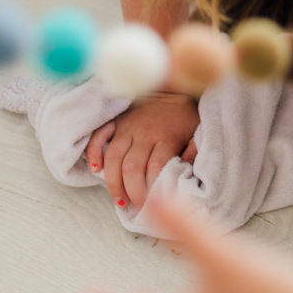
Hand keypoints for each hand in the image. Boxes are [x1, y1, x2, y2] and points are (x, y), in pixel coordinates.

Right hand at [85, 93, 200, 208]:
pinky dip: (94, 153)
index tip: (153, 204)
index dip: (151, 189)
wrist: (174, 85)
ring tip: (119, 200)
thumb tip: (183, 170)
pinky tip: (96, 171)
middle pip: (132, 167)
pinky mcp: (117, 121)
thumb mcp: (198, 130)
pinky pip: (100, 136)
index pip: (155, 168)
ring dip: (113, 181)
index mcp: (166, 136)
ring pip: (114, 157)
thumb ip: (194, 150)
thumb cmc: (186, 114)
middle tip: (135, 207)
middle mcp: (144, 132)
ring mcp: (128, 126)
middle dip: (132, 191)